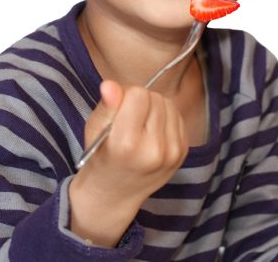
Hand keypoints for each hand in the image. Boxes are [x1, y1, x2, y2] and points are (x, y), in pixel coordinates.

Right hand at [69, 80, 187, 245]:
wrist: (115, 193)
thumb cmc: (101, 156)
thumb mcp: (95, 130)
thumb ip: (106, 106)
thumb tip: (110, 84)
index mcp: (126, 144)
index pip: (138, 95)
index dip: (126, 97)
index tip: (119, 111)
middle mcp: (153, 150)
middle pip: (155, 98)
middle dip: (141, 102)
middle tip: (128, 120)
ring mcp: (172, 153)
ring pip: (168, 104)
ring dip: (154, 108)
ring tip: (140, 126)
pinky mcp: (182, 152)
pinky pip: (177, 116)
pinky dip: (165, 118)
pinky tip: (152, 132)